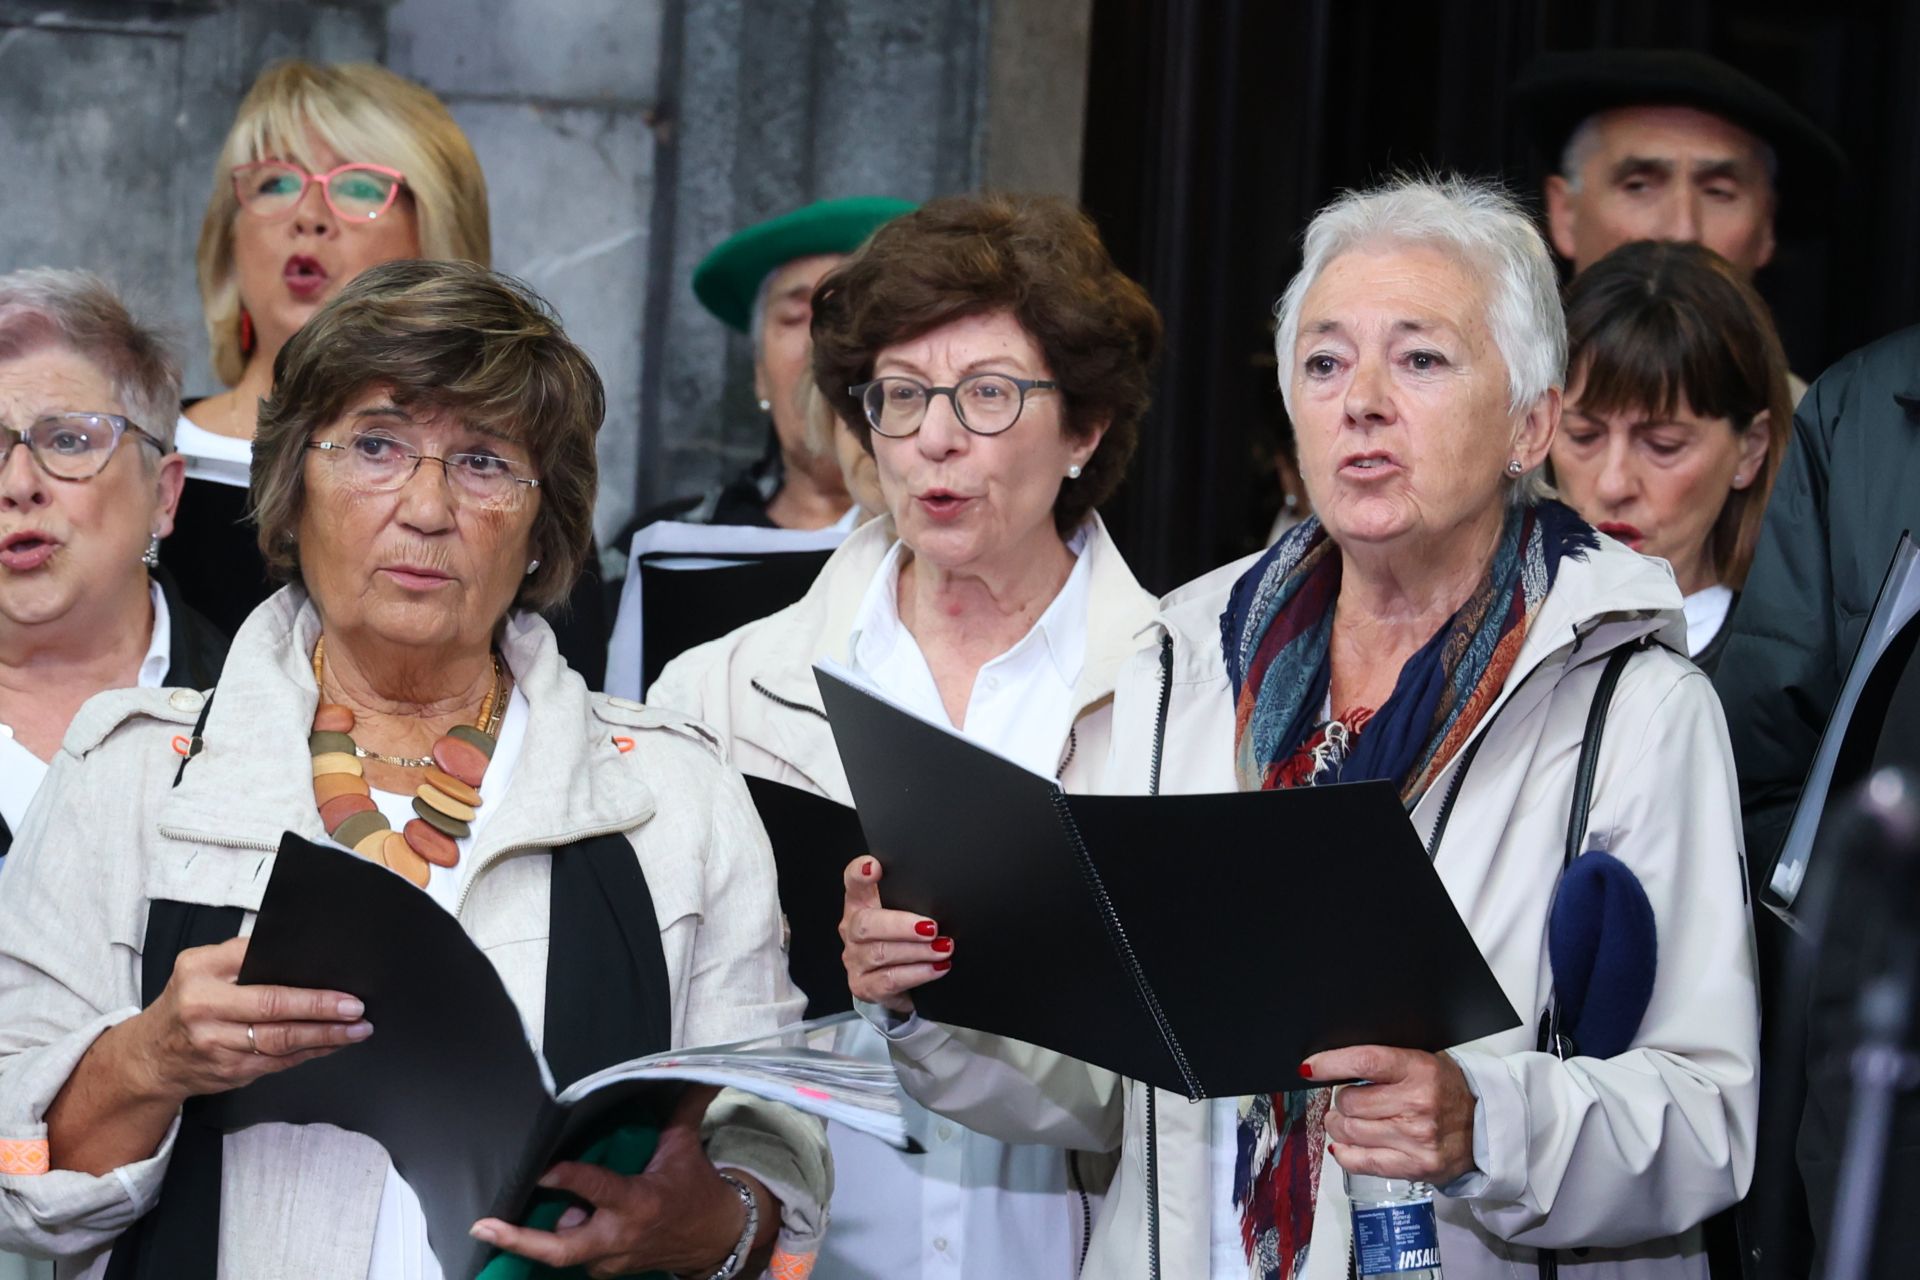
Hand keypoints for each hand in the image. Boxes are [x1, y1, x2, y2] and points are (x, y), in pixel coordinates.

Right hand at [136, 936, 370, 1103]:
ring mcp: (216, 1044)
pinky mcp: (230, 1071)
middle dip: (320, 1007)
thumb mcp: (199, 968)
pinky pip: (279, 1061)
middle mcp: (204, 1008)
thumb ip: (241, 956)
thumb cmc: (186, 1003)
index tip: (336, 975)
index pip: (256, 963)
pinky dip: (310, 1052)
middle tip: (355, 1006)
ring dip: (325, 1035)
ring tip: (356, 1028)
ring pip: (280, 1040)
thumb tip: (299, 952)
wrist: (150, 1058)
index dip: (297, 974)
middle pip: (272, 1007)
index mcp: (199, 971)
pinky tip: (332, 1044)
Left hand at [471, 1085, 777, 1278]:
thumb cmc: (696, 1188)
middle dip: (520, 1240)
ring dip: (546, 1228)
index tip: (542, 1169)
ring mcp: (610, 1259)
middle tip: (483, 1225)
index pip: (597, 1189)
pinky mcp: (606, 1270)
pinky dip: (563, 1235)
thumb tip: (697, 1069)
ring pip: (564, 1248)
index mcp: (638, 1202)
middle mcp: (619, 1237)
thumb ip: (684, 1106)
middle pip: (561, 1248)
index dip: (569, 1180)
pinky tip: (552, 1217)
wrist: (715, 1238)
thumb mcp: (685, 1146)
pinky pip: (574, 1254)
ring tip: (530, 1203)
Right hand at [839, 856, 951, 1013]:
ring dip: (917, 951)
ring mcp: (855, 960)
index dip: (859, 874)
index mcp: (860, 905)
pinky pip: (890, 980)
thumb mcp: (905, 915)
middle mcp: (852, 930)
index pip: (853, 884)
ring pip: (881, 953)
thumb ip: (913, 900)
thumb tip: (946, 893)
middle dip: (901, 925)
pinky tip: (936, 968)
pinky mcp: (864, 986)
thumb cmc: (904, 941)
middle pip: (866, 923)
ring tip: (943, 949)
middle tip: (931, 928)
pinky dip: (917, 973)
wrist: (897, 985)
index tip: (874, 866)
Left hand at [1309, 1045, 1475, 1185]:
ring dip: (1341, 1125)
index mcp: (1419, 1069)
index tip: (1310, 1067)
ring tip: (1349, 1120)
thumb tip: (1335, 1063)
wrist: (1483, 1126)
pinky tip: (1346, 1144)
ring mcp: (1416, 1139)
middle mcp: (1418, 1104)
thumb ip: (1385, 1061)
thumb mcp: (1422, 1061)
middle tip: (1349, 1099)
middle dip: (1341, 1099)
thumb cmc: (1446, 1089)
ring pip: (1350, 1131)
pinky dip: (1345, 1152)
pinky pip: (1360, 1162)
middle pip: (1349, 1101)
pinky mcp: (1414, 1167)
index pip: (1364, 1062)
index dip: (1331, 1064)